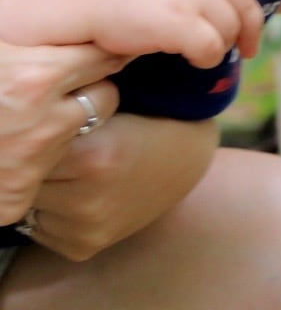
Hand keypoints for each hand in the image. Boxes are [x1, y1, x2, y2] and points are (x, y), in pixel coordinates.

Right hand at [0, 0, 262, 68]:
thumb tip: (235, 16)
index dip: (251, 17)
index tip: (250, 39)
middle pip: (243, 13)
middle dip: (241, 36)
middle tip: (237, 54)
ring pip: (228, 33)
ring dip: (217, 48)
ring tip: (196, 53)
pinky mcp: (182, 23)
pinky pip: (211, 50)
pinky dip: (205, 59)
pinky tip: (189, 59)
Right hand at [0, 0, 125, 224]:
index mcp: (31, 73)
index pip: (101, 48)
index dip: (91, 41)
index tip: (75, 39)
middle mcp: (45, 113)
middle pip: (107, 74)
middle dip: (90, 67)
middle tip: (58, 66)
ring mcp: (46, 149)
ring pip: (99, 108)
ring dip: (81, 102)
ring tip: (38, 100)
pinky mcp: (36, 180)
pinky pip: (80, 144)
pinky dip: (62, 137)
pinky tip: (34, 132)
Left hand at [23, 114, 217, 259]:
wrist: (182, 161)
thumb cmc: (142, 126)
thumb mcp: (107, 114)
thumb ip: (62, 126)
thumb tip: (12, 138)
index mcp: (95, 157)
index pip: (29, 150)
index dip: (36, 140)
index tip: (45, 133)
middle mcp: (88, 200)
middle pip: (25, 181)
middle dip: (36, 167)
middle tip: (64, 155)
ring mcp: (86, 229)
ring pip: (29, 204)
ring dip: (42, 189)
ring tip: (72, 175)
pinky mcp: (83, 248)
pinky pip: (40, 228)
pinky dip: (50, 212)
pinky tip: (76, 197)